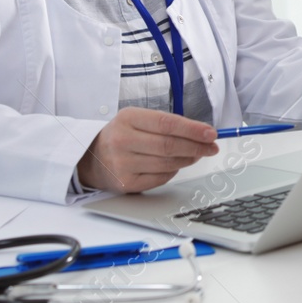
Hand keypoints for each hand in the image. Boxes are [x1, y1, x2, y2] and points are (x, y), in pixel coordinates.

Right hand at [76, 107, 219, 192]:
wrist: (89, 157)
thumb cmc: (120, 135)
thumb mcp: (136, 119)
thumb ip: (165, 123)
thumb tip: (200, 133)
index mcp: (127, 118)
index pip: (167, 123)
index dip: (193, 129)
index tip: (211, 133)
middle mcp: (122, 141)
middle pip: (170, 145)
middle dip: (197, 146)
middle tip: (212, 146)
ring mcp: (123, 164)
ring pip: (168, 163)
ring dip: (188, 159)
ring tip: (197, 154)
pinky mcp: (126, 183)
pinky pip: (160, 178)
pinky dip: (174, 171)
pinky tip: (177, 165)